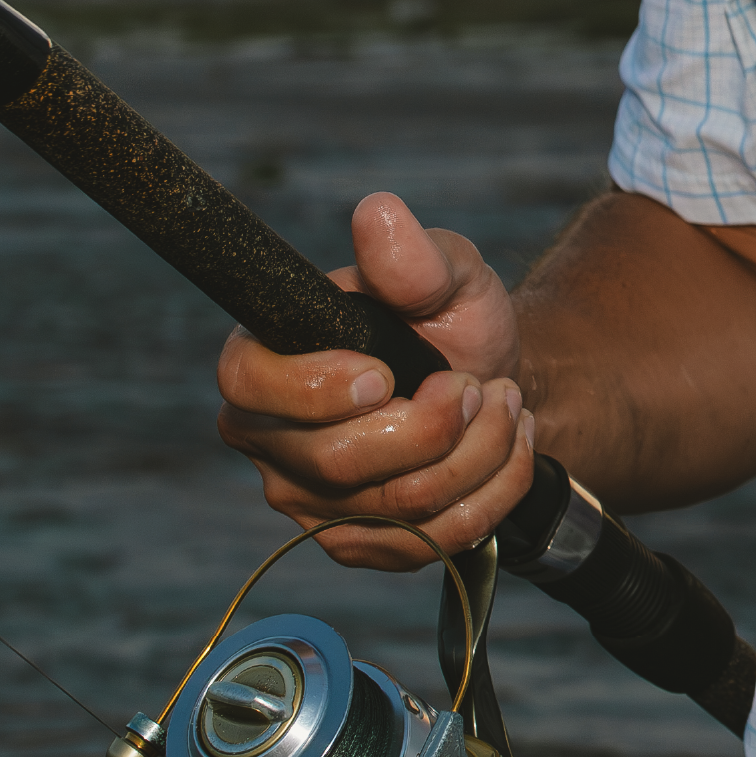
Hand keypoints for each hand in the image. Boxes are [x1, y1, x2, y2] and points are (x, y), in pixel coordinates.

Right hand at [216, 191, 534, 568]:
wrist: (495, 381)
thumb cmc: (454, 318)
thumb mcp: (450, 272)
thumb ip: (414, 256)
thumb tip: (377, 212)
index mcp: (267, 359)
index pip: (248, 387)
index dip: (313, 390)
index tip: (383, 373)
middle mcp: (273, 440)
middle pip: (337, 462)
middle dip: (433, 424)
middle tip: (476, 383)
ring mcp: (312, 501)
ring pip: (393, 506)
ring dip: (477, 452)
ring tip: (504, 402)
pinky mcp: (361, 544)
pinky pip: (429, 541)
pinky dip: (491, 490)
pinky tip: (508, 445)